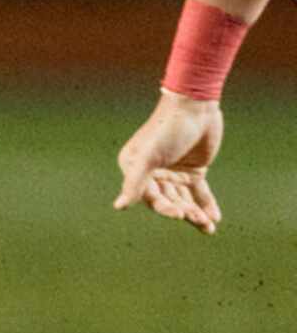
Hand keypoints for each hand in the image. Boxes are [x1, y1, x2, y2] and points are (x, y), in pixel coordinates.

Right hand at [113, 90, 224, 233]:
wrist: (195, 106)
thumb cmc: (166, 129)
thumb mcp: (149, 156)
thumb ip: (134, 182)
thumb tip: (118, 207)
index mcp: (135, 169)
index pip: (149, 197)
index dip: (165, 208)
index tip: (180, 214)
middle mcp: (152, 174)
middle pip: (169, 201)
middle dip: (184, 212)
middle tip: (199, 220)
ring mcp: (174, 173)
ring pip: (185, 200)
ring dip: (196, 213)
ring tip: (208, 226)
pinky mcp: (193, 171)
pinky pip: (198, 193)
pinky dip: (206, 205)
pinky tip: (214, 219)